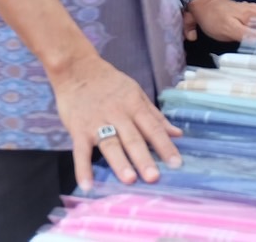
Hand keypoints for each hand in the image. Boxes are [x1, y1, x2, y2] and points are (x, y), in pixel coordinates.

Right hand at [49, 53, 181, 189]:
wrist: (77, 69)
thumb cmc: (110, 83)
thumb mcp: (136, 93)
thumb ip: (155, 116)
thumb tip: (178, 134)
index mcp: (134, 106)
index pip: (153, 128)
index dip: (165, 146)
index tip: (176, 164)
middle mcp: (118, 115)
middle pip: (133, 138)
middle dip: (144, 158)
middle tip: (154, 177)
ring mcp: (96, 123)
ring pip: (110, 144)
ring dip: (120, 162)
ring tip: (129, 179)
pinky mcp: (78, 130)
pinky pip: (80, 151)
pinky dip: (83, 169)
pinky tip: (87, 185)